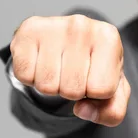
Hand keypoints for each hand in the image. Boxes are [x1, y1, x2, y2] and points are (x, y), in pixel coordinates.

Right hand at [10, 14, 130, 126]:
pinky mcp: (27, 32)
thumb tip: (82, 110)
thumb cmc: (93, 67)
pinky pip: (25, 76)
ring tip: (57, 68)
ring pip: (47, 86)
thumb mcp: (113, 91)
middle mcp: (81, 26)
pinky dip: (31, 78)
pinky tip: (41, 62)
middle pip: (72, 90)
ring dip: (51, 86)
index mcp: (108, 38)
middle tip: (73, 74)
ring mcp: (53, 26)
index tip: (93, 78)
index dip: (96, 94)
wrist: (67, 42)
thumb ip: (112, 111)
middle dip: (72, 92)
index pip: (102, 90)